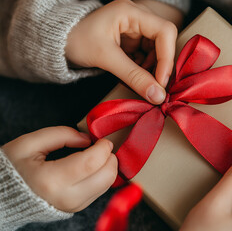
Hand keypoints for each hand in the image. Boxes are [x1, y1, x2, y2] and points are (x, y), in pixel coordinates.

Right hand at [1, 126, 116, 211]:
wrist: (5, 197)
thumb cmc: (14, 168)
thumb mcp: (28, 144)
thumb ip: (60, 135)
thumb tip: (87, 139)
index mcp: (51, 180)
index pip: (91, 163)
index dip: (103, 148)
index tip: (103, 139)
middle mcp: (66, 197)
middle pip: (106, 176)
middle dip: (110, 158)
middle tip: (102, 147)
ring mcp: (73, 205)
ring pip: (106, 185)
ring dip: (108, 167)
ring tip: (96, 155)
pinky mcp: (77, 208)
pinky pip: (100, 191)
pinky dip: (102, 176)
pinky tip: (92, 167)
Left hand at [65, 0, 177, 103]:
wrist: (58, 42)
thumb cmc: (76, 41)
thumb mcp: (106, 58)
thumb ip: (133, 77)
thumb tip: (158, 96)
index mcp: (131, 12)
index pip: (164, 31)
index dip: (167, 57)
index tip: (161, 81)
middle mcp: (137, 17)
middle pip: (164, 41)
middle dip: (160, 65)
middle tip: (153, 85)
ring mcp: (135, 29)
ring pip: (157, 51)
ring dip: (152, 69)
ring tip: (139, 81)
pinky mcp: (132, 41)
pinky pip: (147, 57)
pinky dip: (144, 70)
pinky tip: (134, 77)